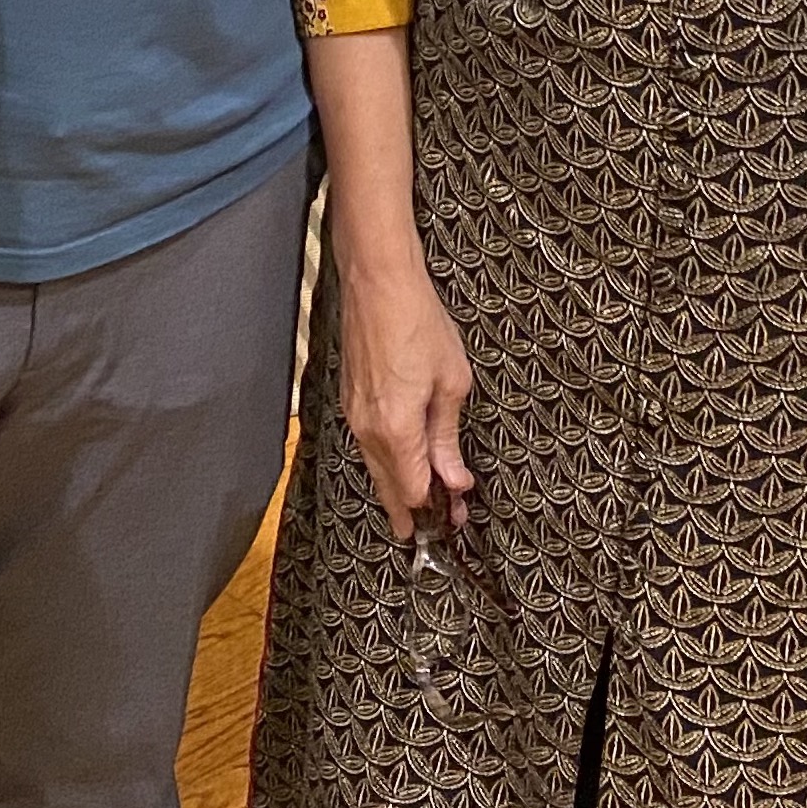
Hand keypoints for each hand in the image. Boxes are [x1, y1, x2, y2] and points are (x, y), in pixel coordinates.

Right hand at [336, 260, 473, 538]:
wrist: (379, 282)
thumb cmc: (417, 322)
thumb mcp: (451, 383)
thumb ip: (447, 437)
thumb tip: (453, 477)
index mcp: (397, 429)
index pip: (413, 491)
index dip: (436, 508)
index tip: (456, 513)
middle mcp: (368, 428)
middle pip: (389, 487)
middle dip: (413, 509)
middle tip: (437, 525)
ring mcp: (355, 413)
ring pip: (376, 467)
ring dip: (399, 485)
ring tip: (424, 499)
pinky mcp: (350, 398)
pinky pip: (368, 444)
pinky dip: (386, 459)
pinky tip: (402, 460)